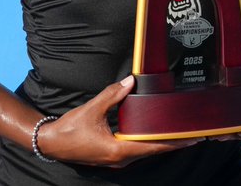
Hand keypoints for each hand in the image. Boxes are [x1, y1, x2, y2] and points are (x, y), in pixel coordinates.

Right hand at [36, 76, 198, 166]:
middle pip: (151, 151)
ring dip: (159, 144)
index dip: (173, 143)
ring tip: (177, 134)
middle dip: (171, 143)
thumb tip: (131, 81)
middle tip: (190, 134)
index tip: (190, 139)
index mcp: (118, 151)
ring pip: (143, 152)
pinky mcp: (110, 157)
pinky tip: (153, 135)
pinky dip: (146, 144)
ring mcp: (115, 160)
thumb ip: (113, 94)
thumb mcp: (92, 109)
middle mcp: (119, 159)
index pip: (152, 147)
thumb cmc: (69, 129)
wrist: (49, 142)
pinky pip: (134, 151)